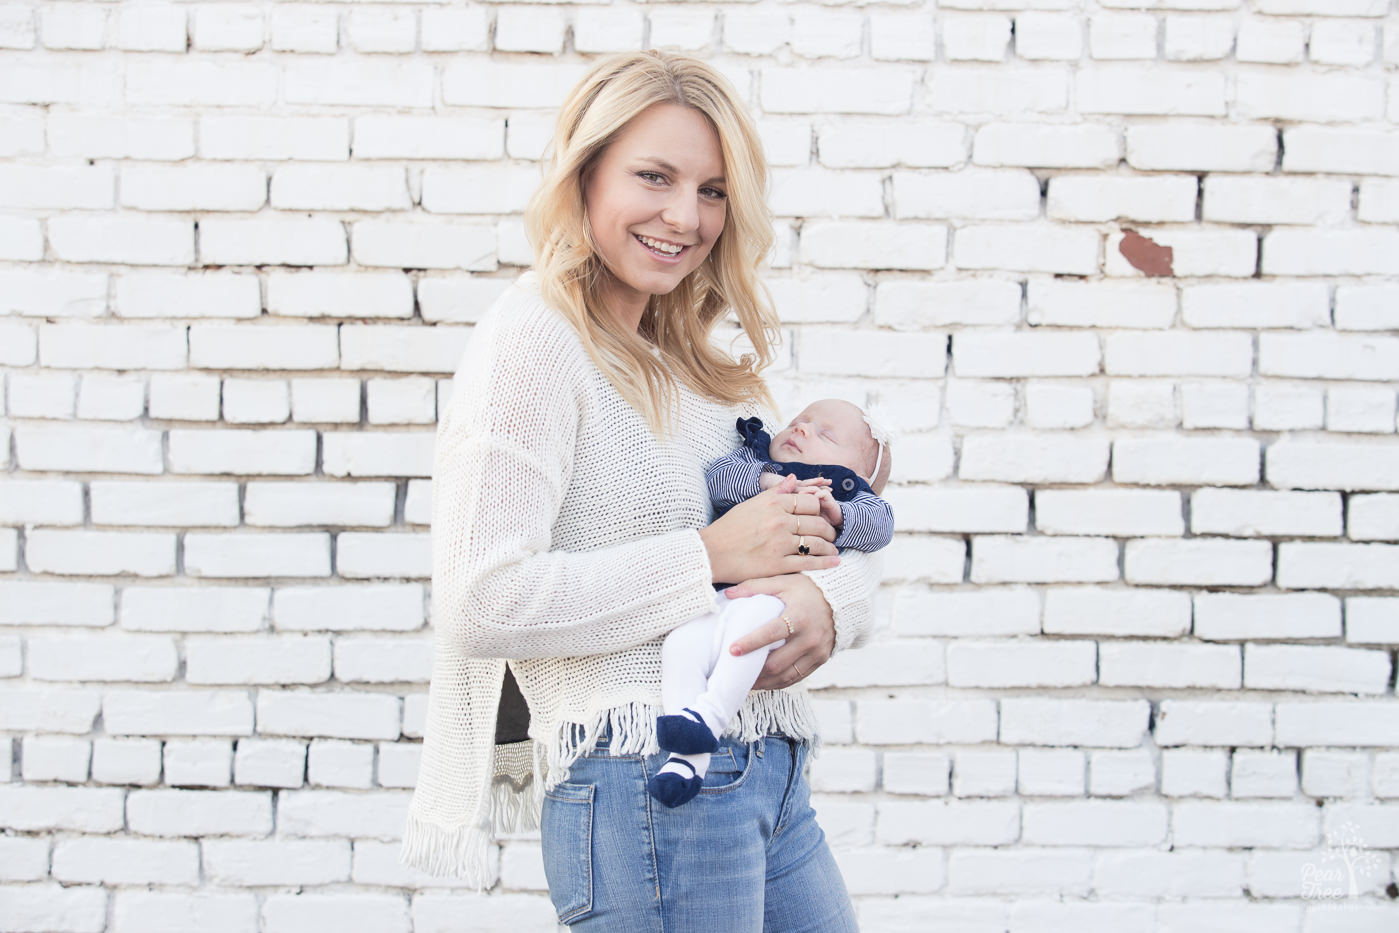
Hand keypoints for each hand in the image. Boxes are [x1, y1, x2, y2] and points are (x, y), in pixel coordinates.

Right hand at [699, 474, 838, 584]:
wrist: (711, 553)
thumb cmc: (729, 528)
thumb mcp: (751, 504)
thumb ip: (775, 492)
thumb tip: (794, 479)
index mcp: (773, 504)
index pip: (810, 502)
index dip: (820, 510)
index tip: (822, 516)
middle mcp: (779, 522)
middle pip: (817, 523)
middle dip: (829, 530)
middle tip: (831, 534)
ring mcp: (780, 544)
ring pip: (816, 543)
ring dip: (830, 546)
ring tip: (833, 549)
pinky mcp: (778, 565)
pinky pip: (809, 562)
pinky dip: (825, 563)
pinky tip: (834, 562)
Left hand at [724, 573, 834, 689]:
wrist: (842, 599)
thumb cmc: (808, 589)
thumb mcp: (783, 582)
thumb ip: (755, 586)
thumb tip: (728, 593)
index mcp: (799, 616)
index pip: (772, 633)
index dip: (751, 643)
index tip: (732, 650)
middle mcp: (810, 637)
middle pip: (777, 662)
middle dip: (753, 671)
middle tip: (733, 671)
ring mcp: (817, 652)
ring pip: (786, 676)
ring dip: (764, 682)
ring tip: (745, 682)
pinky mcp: (821, 660)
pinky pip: (797, 678)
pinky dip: (778, 683)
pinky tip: (764, 682)